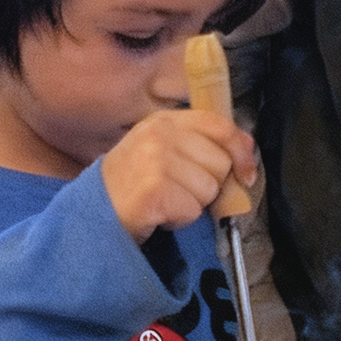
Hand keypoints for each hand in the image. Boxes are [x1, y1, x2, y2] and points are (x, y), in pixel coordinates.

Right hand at [100, 109, 256, 243]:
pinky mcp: (155, 190)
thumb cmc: (131, 185)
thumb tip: (248, 145)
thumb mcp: (163, 151)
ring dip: (193, 204)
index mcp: (163, 121)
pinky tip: (159, 214)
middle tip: (178, 190)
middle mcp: (159, 135)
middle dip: (207, 184)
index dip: (239, 150)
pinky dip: (180, 219)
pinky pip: (193, 210)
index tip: (246, 172)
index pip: (219, 124)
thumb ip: (202, 144)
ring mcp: (155, 161)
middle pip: (220, 163)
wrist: (92, 214)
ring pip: (210, 189)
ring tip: (165, 201)